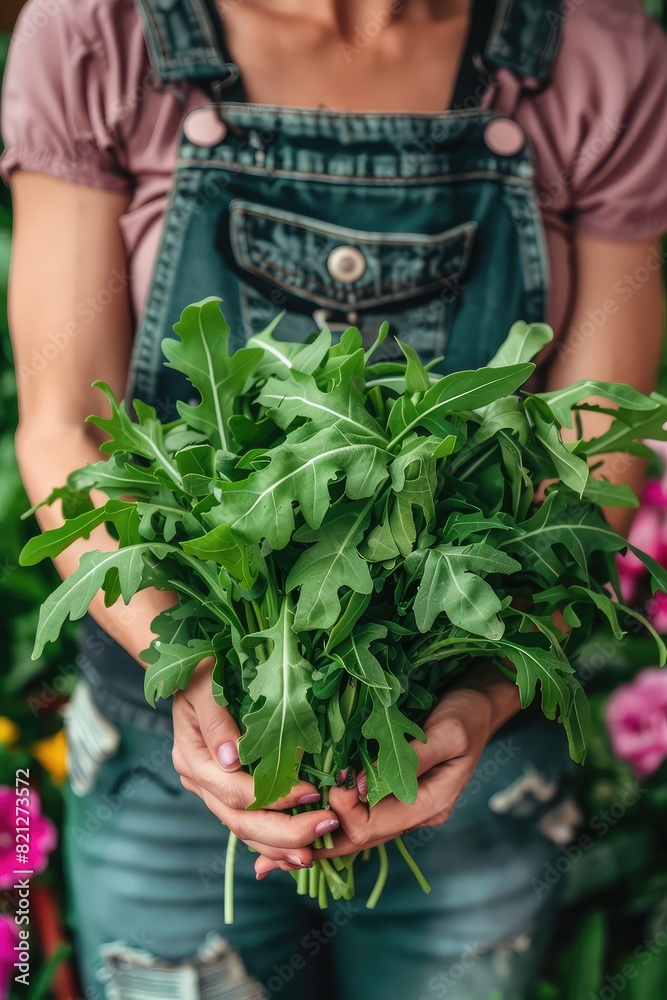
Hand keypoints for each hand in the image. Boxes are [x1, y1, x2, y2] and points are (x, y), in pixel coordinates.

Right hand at [171, 659, 339, 873]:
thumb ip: (217, 721)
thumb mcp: (205, 685)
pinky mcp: (224, 788)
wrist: (190, 669)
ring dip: (279, 845)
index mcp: (193, 758)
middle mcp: (199, 780)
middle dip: (284, 832)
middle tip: (324, 829)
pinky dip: (271, 839)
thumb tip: (231, 759)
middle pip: (240, 821)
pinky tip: (296, 849)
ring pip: (243, 830)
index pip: (235, 791)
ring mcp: (210, 788)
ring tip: (314, 851)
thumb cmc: (202, 669)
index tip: (312, 794)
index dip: (274, 798)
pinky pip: (246, 822)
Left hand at [254, 662, 520, 877]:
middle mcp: (412, 813)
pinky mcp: (389, 790)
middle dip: (316, 836)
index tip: (328, 782)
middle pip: (355, 839)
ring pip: (350, 832)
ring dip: (315, 835)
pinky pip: (353, 813)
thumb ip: (408, 758)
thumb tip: (359, 785)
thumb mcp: (448, 731)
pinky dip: (325, 818)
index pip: (372, 826)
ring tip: (269, 848)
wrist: (482, 701)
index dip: (342, 812)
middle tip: (276, 829)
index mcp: (429, 804)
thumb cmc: (467, 711)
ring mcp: (401, 805)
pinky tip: (293, 820)